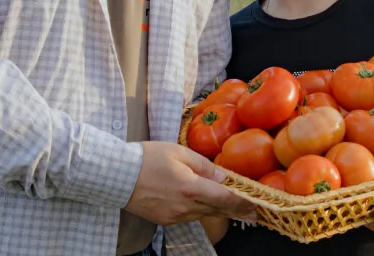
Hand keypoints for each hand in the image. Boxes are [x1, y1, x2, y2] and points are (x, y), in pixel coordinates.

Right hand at [125, 141, 256, 225]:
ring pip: (204, 214)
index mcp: (192, 188)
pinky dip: (199, 210)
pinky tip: (203, 204)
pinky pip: (189, 216)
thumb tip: (223, 177)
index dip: (244, 203)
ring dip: (218, 210)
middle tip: (254, 212)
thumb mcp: (179, 153)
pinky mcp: (165, 220)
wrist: (116, 175)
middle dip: (236, 210)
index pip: (226, 198)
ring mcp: (175, 216)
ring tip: (233, 208)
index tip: (257, 205)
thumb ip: (205, 166)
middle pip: (218, 210)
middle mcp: (186, 206)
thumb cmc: (147, 158)